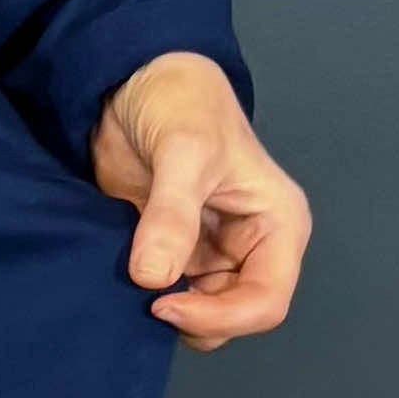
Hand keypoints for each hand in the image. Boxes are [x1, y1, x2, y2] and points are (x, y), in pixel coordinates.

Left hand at [89, 51, 310, 351]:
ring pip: (200, 310)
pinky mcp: (175, 250)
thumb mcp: (184, 152)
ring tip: (129, 287)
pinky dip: (147, 293)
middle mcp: (252, 245)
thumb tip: (155, 277)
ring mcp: (212, 251)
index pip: (266, 301)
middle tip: (143, 300)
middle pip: (235, 315)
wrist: (133, 81)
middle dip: (193, 317)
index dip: (219, 316)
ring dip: (167, 308)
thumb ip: (172, 215)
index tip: (163, 303)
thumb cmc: (182, 101)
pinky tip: (120, 280)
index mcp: (278, 224)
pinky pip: (169, 291)